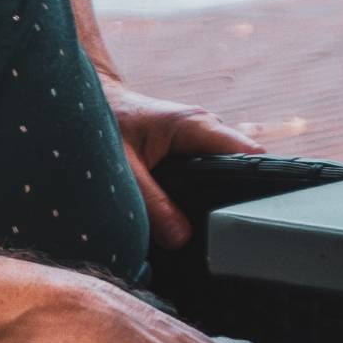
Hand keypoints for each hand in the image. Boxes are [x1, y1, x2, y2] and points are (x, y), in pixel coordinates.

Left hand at [105, 86, 261, 250]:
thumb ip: (153, 204)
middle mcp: (207, 128)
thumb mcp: (125, 168)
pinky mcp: (189, 147)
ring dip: (215, 195)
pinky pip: (207, 170)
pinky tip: (191, 214)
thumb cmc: (105, 123)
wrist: (87, 103)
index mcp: (198, 125)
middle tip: (226, 231)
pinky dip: (201, 191)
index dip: (255, 184)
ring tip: (210, 226)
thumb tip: (182, 239)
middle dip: (234, 197)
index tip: (250, 215)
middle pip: (240, 166)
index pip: (248, 154)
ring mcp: (200, 137)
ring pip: (223, 170)